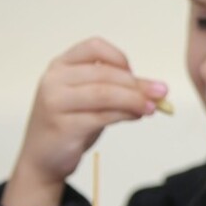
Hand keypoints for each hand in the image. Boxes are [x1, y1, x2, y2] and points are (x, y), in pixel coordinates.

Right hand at [4, 37, 169, 205]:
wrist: (43, 157)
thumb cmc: (71, 123)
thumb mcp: (92, 100)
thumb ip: (119, 89)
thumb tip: (157, 89)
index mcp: (61, 66)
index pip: (94, 47)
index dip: (120, 58)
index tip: (135, 74)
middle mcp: (54, 80)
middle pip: (105, 73)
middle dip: (137, 84)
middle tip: (161, 94)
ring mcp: (56, 102)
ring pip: (105, 94)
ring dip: (135, 99)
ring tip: (153, 107)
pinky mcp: (63, 125)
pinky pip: (102, 116)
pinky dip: (125, 115)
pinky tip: (137, 116)